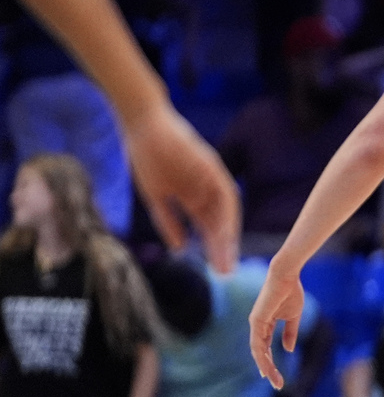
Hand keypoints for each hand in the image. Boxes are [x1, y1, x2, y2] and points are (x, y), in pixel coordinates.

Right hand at [122, 103, 239, 272]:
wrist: (142, 124)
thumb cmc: (146, 156)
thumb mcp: (155, 196)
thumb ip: (169, 221)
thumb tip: (180, 249)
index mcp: (194, 197)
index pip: (208, 227)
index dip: (212, 248)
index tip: (215, 269)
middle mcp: (207, 190)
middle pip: (219, 224)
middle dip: (222, 248)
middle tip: (225, 272)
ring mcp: (211, 178)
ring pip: (226, 212)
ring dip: (227, 235)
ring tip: (226, 258)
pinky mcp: (212, 166)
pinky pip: (224, 193)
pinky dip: (225, 213)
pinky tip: (223, 232)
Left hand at [249, 261, 305, 388]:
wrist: (286, 276)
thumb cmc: (290, 292)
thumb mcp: (293, 317)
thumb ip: (290, 333)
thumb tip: (288, 350)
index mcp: (264, 324)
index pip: (265, 348)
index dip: (269, 362)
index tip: (275, 376)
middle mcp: (257, 325)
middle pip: (260, 353)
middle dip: (268, 369)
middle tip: (277, 384)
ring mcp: (255, 323)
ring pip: (258, 351)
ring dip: (266, 367)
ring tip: (274, 380)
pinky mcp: (257, 321)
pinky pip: (258, 344)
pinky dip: (262, 357)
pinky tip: (267, 367)